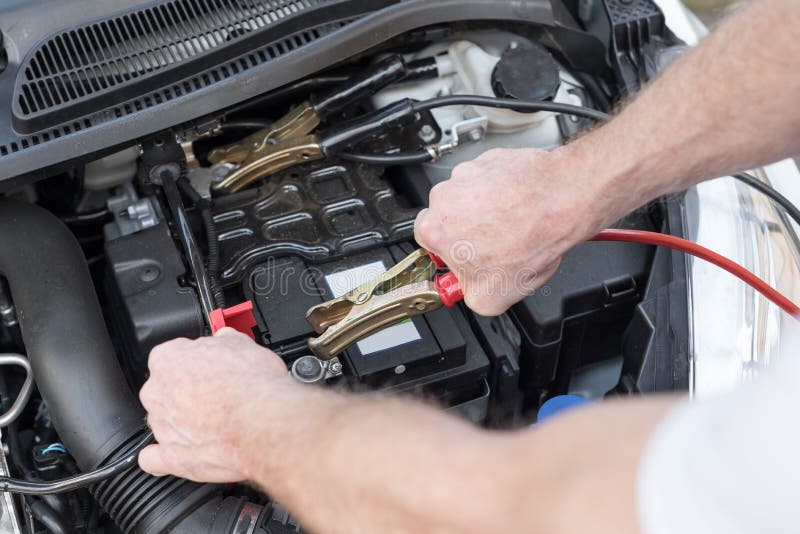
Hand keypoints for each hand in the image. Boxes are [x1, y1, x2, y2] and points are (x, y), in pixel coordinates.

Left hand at [138, 328, 288, 481]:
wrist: (263, 423)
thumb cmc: (253, 385)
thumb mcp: (243, 345)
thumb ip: (225, 341)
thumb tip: (226, 340)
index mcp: (168, 359)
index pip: (172, 354)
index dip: (195, 361)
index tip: (210, 366)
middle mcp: (157, 392)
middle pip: (165, 388)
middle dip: (187, 391)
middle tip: (217, 393)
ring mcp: (162, 426)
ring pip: (164, 421)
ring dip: (183, 422)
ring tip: (216, 423)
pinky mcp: (170, 457)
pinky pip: (153, 458)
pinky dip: (162, 457)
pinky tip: (178, 452)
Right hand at [415, 147, 606, 315]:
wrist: (562, 201)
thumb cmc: (528, 238)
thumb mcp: (490, 298)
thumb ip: (469, 295)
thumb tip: (471, 291)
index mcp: (432, 228)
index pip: (429, 246)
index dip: (454, 258)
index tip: (470, 262)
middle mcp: (444, 196)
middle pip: (450, 221)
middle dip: (470, 235)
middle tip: (498, 247)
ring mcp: (467, 174)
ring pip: (471, 199)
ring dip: (488, 213)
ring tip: (514, 227)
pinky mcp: (490, 160)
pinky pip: (490, 180)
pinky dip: (503, 193)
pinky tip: (521, 209)